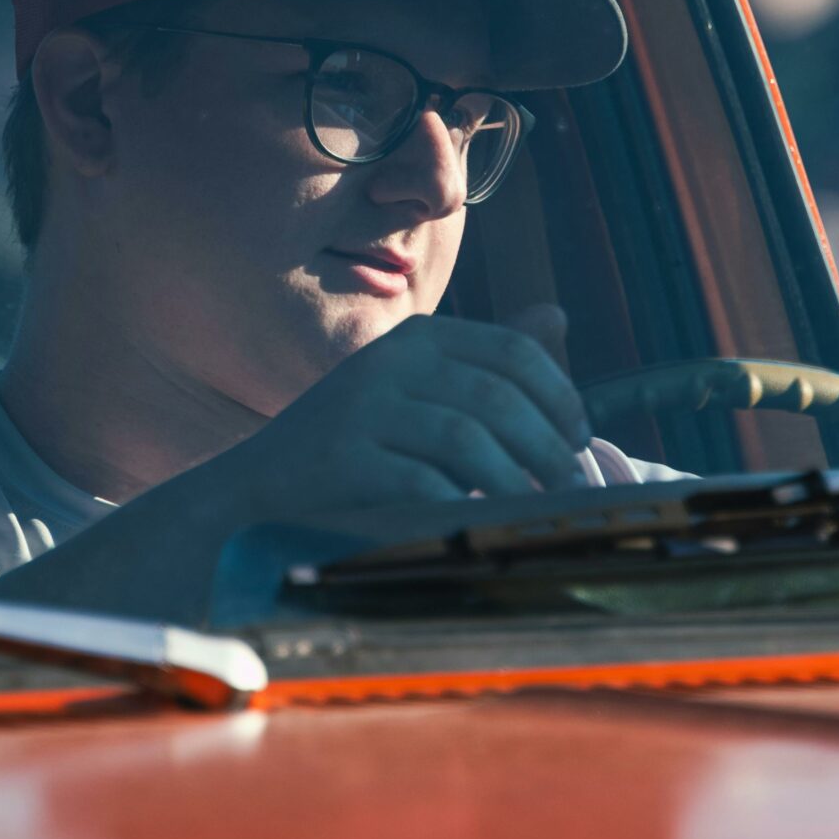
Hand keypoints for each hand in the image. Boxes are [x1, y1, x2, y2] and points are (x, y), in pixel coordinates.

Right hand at [211, 310, 592, 522]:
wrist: (258, 493)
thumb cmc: (354, 447)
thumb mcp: (416, 391)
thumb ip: (484, 363)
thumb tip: (557, 315)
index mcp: (417, 339)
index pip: (512, 351)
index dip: (560, 394)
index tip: (581, 439)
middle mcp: (390, 361)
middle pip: (498, 397)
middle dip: (547, 446)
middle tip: (571, 486)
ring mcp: (363, 408)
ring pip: (468, 440)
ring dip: (515, 480)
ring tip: (537, 509)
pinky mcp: (344, 459)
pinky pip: (423, 481)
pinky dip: (463, 505)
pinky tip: (481, 523)